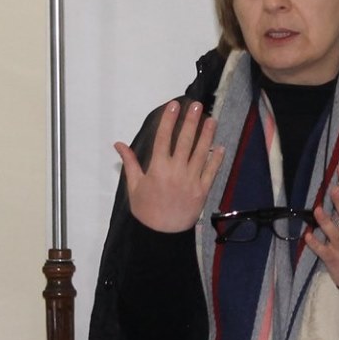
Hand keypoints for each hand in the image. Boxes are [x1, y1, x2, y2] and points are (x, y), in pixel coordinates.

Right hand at [116, 101, 223, 232]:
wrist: (161, 234)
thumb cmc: (146, 210)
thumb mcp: (134, 186)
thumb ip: (129, 163)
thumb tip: (118, 144)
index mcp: (157, 168)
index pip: (164, 138)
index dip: (169, 120)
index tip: (174, 106)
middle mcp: (175, 171)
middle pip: (185, 141)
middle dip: (191, 121)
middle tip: (197, 105)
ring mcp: (191, 181)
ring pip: (201, 153)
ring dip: (207, 135)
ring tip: (212, 119)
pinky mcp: (202, 190)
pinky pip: (211, 171)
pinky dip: (216, 159)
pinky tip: (220, 146)